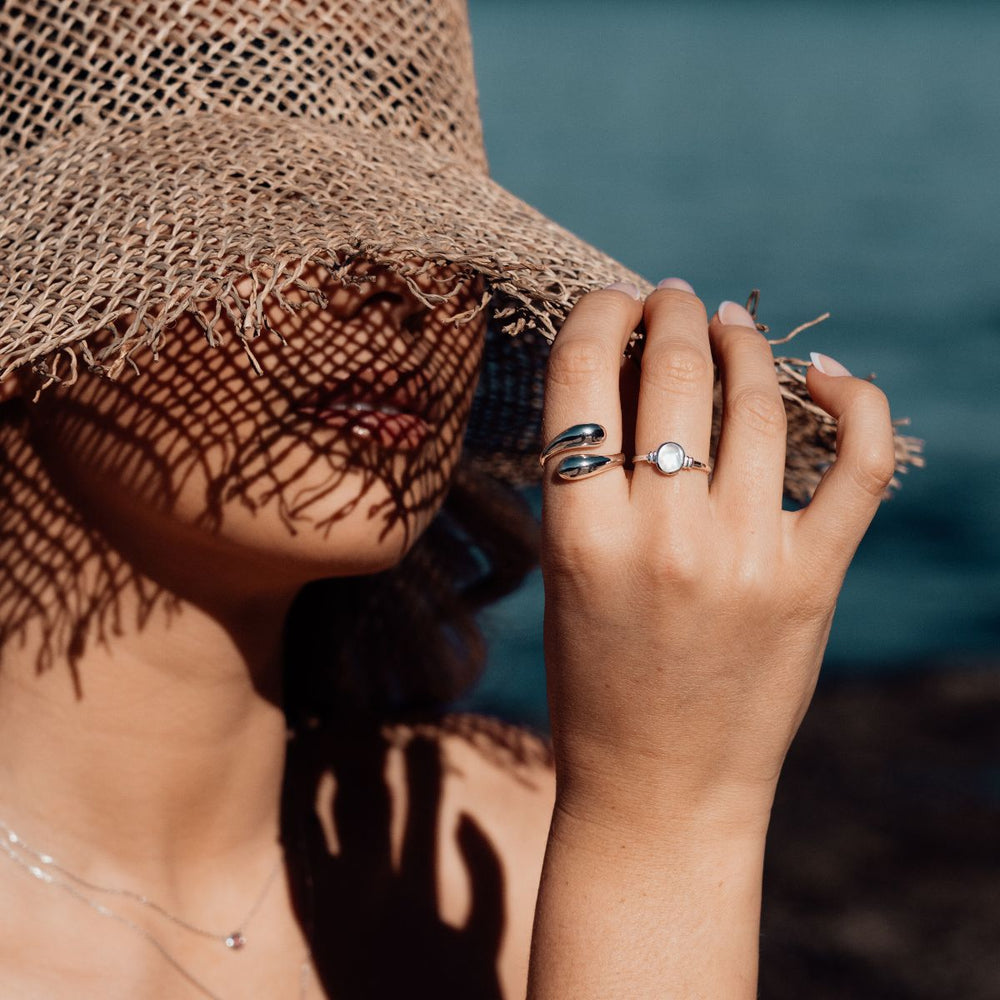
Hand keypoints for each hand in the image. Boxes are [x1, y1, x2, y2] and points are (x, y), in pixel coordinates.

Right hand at [540, 282, 895, 831]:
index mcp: (579, 534)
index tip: (613, 302)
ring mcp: (745, 557)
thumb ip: (594, 481)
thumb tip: (636, 373)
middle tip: (672, 298)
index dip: (598, 312)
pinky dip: (852, 401)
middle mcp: (661, 538)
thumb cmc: (595, 680)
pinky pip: (857, 464)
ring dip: (742, 341)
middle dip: (671, 311)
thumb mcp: (569, 572)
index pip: (582, 373)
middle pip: (673, 370)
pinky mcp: (812, 580)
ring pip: (757, 399)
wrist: (660, 788)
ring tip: (728, 325)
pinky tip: (824, 375)